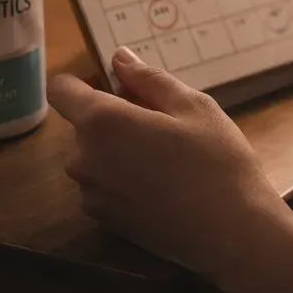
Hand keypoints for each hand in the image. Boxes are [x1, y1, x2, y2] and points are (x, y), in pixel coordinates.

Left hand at [47, 47, 292, 292]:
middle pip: (84, 124)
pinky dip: (123, 178)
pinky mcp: (104, 220)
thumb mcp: (193, 106)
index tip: (119, 88)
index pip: (61, 90)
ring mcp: (91, 194)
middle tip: (165, 125)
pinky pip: (104, 185)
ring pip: (95, 156)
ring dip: (119, 150)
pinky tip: (163, 187)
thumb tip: (119, 59)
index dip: (84, 82)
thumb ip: (148, 79)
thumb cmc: (217, 161)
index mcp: (102, 122)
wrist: (231, 233)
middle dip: (114, 117)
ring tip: (168, 159)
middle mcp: (84, 158)